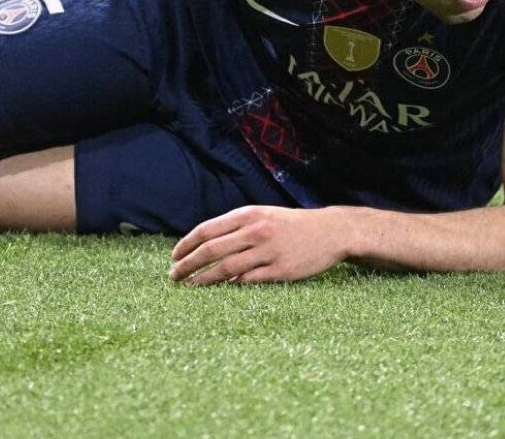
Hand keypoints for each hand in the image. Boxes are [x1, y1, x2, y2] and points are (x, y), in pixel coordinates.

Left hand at [169, 206, 346, 285]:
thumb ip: (236, 227)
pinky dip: (232, 285)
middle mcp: (256, 231)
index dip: (186, 245)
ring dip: (204, 279)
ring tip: (191, 287)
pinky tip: (221, 290)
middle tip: (173, 276)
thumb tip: (204, 245)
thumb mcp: (262, 215)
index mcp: (248, 214)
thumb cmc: (290, 225)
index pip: (207, 230)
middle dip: (188, 264)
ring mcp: (269, 251)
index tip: (174, 257)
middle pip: (211, 250)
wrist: (331, 231)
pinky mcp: (282, 270)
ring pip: (227, 268)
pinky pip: (249, 281)